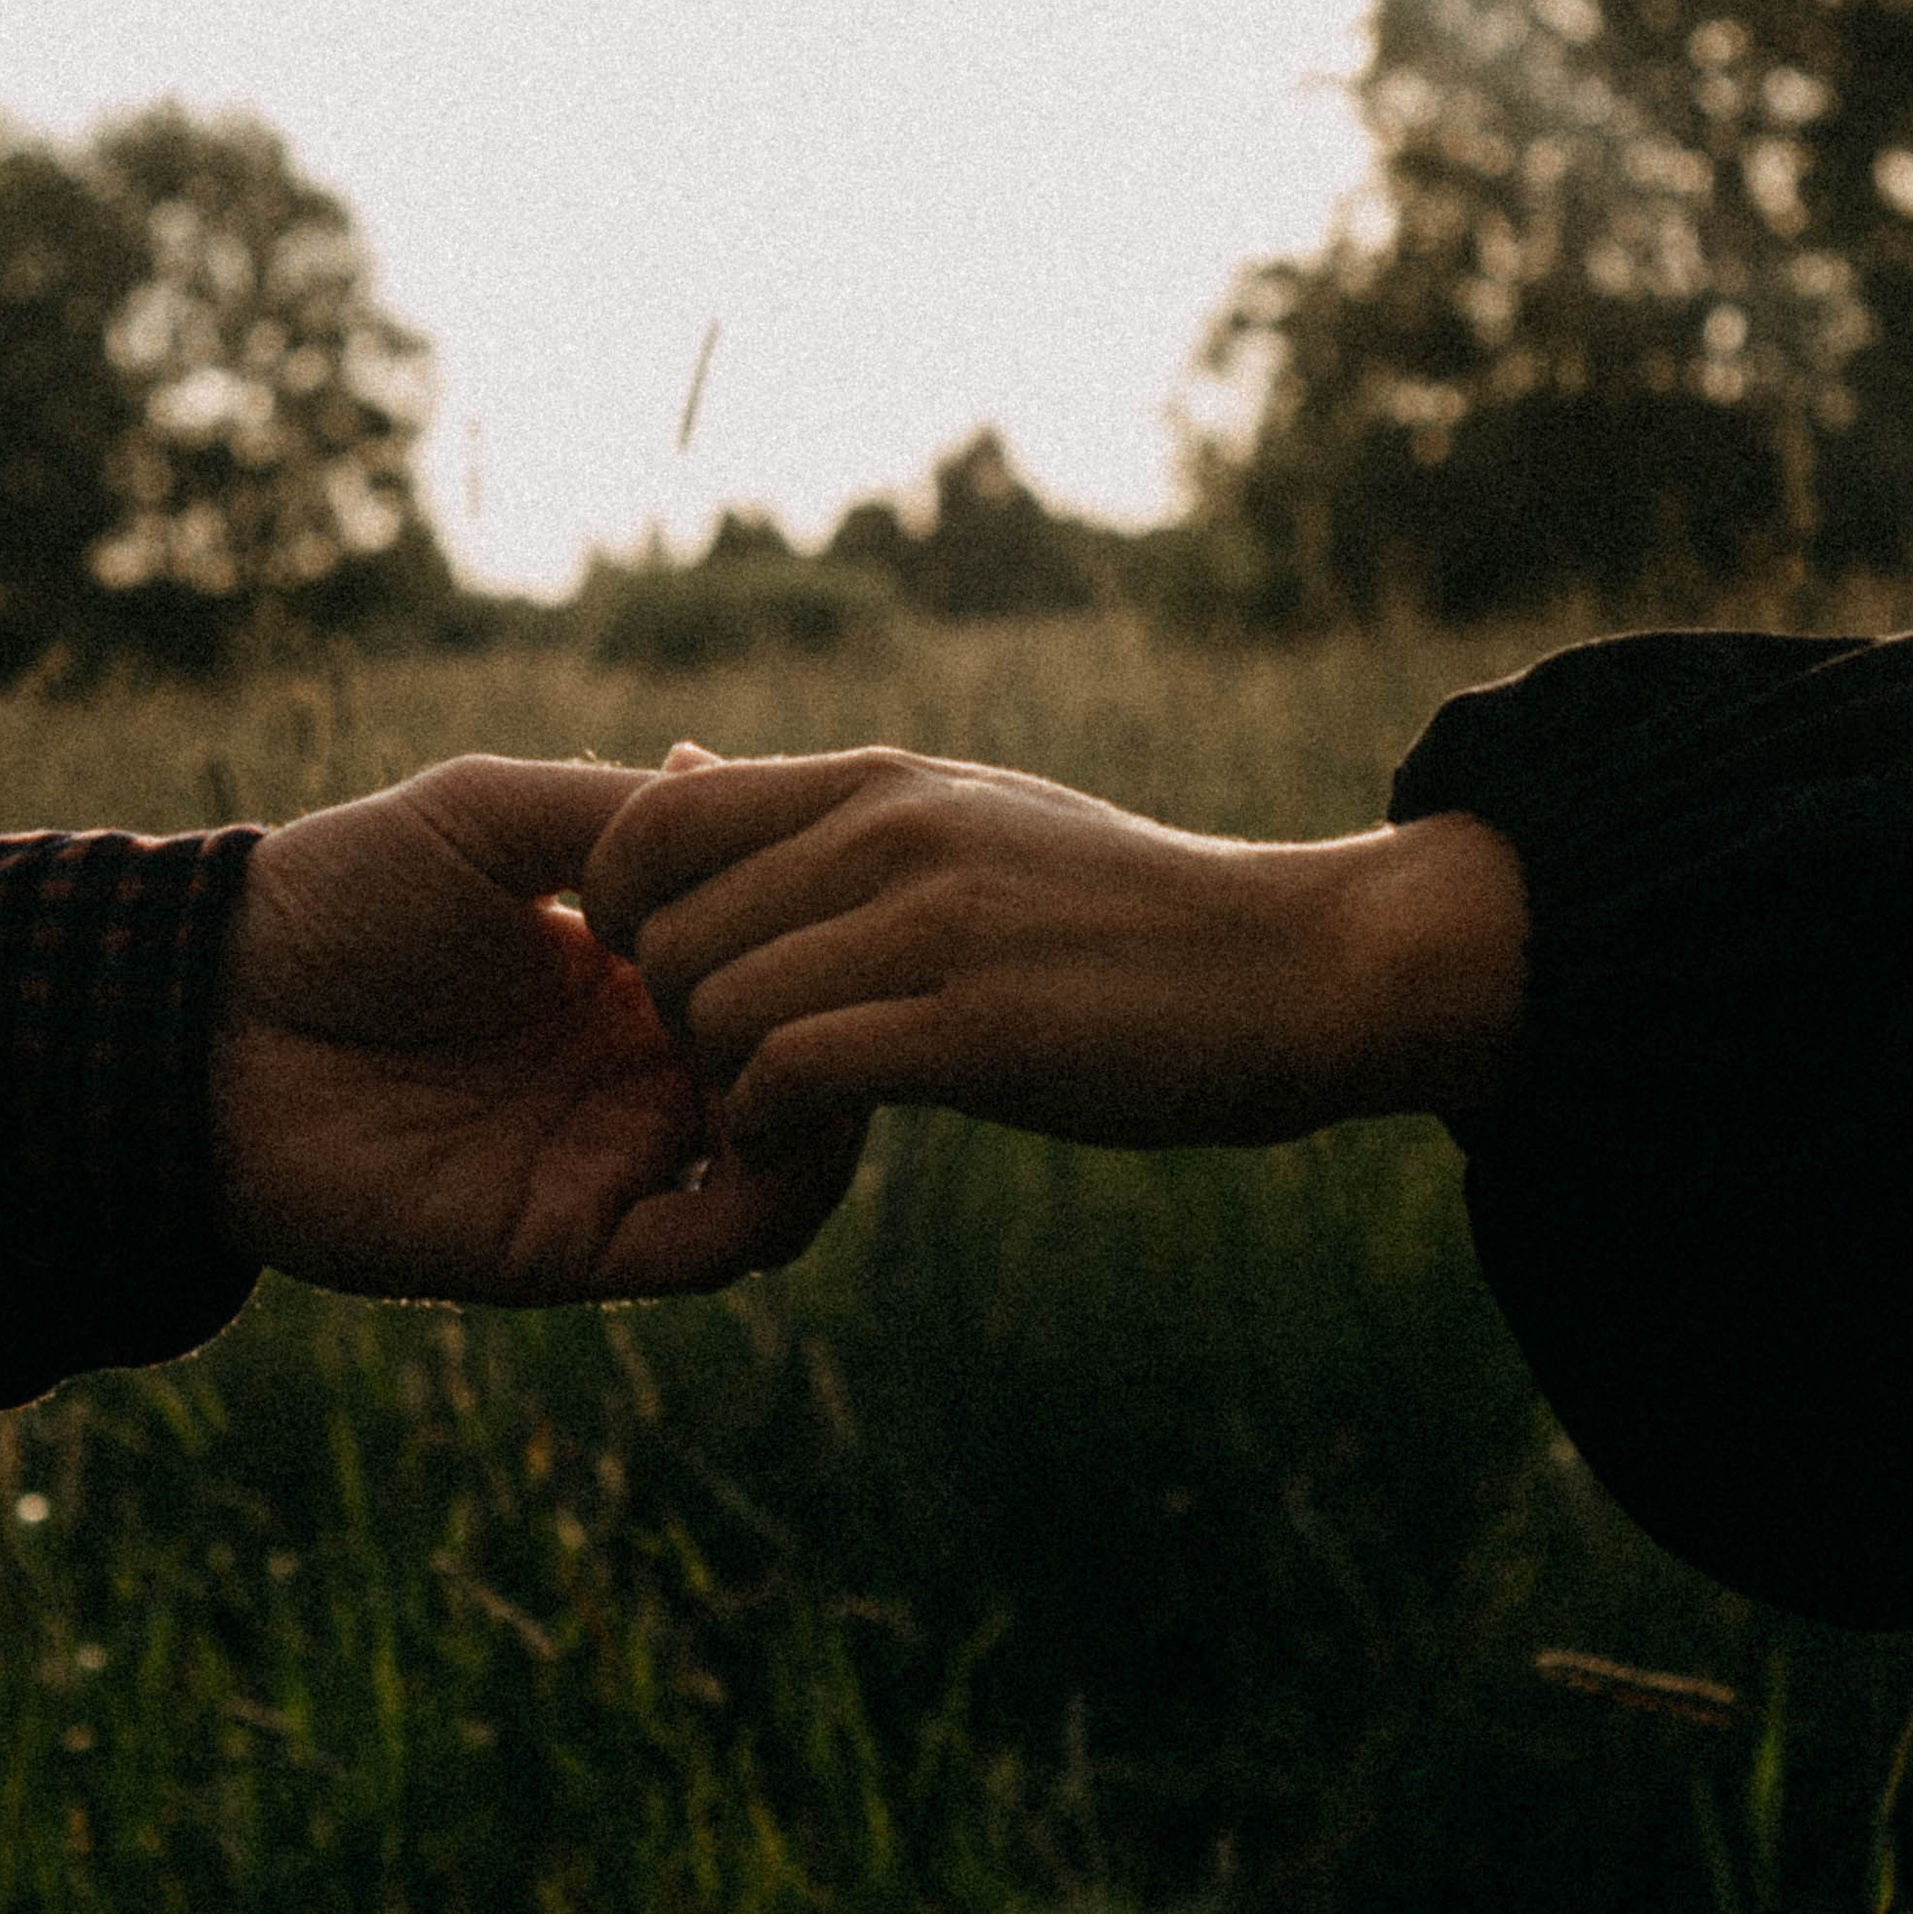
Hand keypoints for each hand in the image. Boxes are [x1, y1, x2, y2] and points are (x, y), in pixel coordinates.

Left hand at [210, 755, 863, 1303]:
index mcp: (630, 973)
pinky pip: (714, 1245)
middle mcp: (636, 1072)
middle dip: (842, 1017)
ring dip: (830, 1112)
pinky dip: (774, 1197)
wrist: (208, 1017)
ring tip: (816, 1039)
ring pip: (787, 1172)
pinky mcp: (572, 1243)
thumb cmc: (338, 894)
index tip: (841, 858)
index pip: (780, 966)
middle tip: (831, 958)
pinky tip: (767, 1114)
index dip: (825, 924)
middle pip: (804, 1067)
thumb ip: (625, 818)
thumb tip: (761, 826)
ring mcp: (611, 1160)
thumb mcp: (492, 813)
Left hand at [581, 744, 1526, 1151]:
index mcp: (877, 781)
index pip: (654, 818)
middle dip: (672, 1024)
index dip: (620, 910)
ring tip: (782, 1114)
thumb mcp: (958, 816)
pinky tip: (819, 1146)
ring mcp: (936, 925)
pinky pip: (795, 1073)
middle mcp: (891, 832)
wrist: (1292, 967)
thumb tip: (675, 767)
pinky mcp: (980, 1028)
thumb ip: (812, 812)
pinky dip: (774, 1128)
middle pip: (667, 931)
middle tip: (735, 1072)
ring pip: (716, 1007)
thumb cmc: (1114, 912)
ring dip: (724, 1087)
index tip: (668, 976)